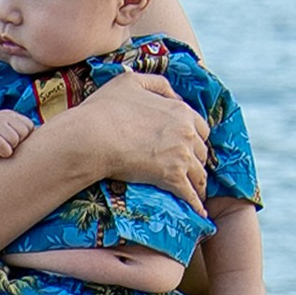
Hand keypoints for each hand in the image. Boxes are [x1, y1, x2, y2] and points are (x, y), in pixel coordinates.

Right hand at [0, 109, 37, 163]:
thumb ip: (25, 134)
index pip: (29, 127)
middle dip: (17, 143)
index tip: (13, 143)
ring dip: (9, 148)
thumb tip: (53, 137)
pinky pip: (5, 147)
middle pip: (23, 132)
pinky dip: (3, 153)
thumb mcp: (10, 135)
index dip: (24, 138)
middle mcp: (3, 116)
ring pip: (15, 139)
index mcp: (11, 116)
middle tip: (5, 145)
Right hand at [60, 71, 210, 207]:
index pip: (200, 127)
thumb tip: (173, 93)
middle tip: (190, 169)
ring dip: (198, 184)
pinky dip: (196, 204)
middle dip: (197, 160)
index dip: (195, 137)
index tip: (189, 146)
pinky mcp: (172, 178)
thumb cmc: (105, 108)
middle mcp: (187, 132)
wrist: (93, 136)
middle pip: (202, 151)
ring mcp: (181, 156)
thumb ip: (157, 84)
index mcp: (180, 110)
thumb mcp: (131, 82)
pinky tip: (198, 213)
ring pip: (199, 174)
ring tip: (196, 192)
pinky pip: (190, 194)